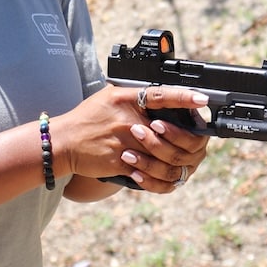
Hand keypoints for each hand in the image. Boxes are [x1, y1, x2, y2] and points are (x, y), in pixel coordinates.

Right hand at [51, 84, 209, 192]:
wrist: (64, 142)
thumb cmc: (87, 118)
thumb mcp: (109, 97)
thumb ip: (133, 95)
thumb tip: (157, 94)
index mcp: (125, 98)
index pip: (161, 94)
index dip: (184, 97)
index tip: (202, 98)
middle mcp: (127, 118)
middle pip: (166, 129)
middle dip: (180, 137)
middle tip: (192, 137)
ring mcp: (125, 141)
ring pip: (159, 152)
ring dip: (167, 156)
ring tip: (172, 157)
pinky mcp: (120, 160)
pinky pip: (145, 169)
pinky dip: (151, 172)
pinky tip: (149, 171)